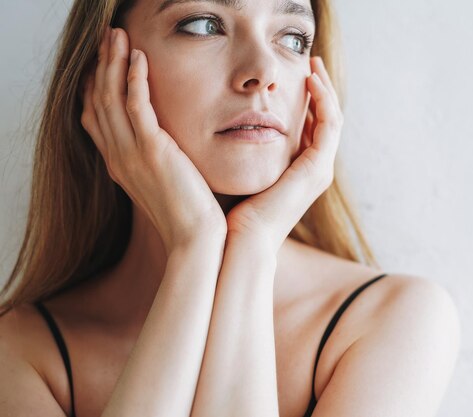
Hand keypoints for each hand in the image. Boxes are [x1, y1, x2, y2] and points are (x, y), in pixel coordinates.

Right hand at [81, 26, 225, 253]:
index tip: (103, 63)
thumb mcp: (163, 183)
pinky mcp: (153, 152)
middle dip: (102, 65)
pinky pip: (137, 107)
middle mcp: (118, 157)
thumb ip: (155, 161)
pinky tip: (140, 58)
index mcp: (119, 164)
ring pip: (112, 98)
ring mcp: (132, 154)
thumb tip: (162, 148)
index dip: (95, 86)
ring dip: (114, 63)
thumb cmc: (186, 214)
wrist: (193, 239)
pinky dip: (136, 80)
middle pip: (98, 101)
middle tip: (108, 38)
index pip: (95, 117)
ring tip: (118, 36)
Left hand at [225, 56, 343, 251]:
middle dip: (322, 90)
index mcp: (300, 171)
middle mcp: (316, 170)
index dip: (309, 100)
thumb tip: (228, 129)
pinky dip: (324, 100)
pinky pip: (329, 124)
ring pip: (333, 119)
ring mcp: (320, 170)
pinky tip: (310, 81)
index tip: (297, 76)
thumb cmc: (234, 211)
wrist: (240, 240)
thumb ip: (245, 151)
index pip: (313, 128)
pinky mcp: (318, 168)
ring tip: (313, 65)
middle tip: (312, 63)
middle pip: (327, 120)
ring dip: (326, 89)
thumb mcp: (242, 171)